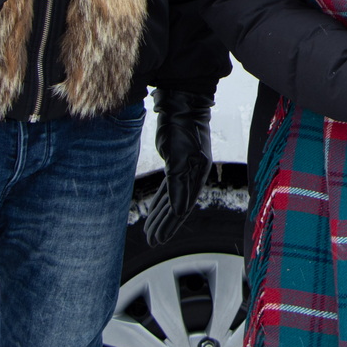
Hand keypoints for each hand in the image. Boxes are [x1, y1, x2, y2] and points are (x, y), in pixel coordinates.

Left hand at [141, 88, 212, 247]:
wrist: (181, 106)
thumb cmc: (182, 129)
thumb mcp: (179, 158)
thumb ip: (179, 185)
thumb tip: (180, 212)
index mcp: (196, 175)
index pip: (183, 207)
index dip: (170, 225)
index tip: (159, 239)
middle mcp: (193, 175)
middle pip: (177, 206)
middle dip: (164, 224)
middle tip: (151, 240)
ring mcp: (184, 169)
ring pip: (171, 199)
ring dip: (160, 216)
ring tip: (150, 231)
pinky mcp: (175, 163)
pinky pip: (168, 189)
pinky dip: (160, 202)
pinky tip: (154, 211)